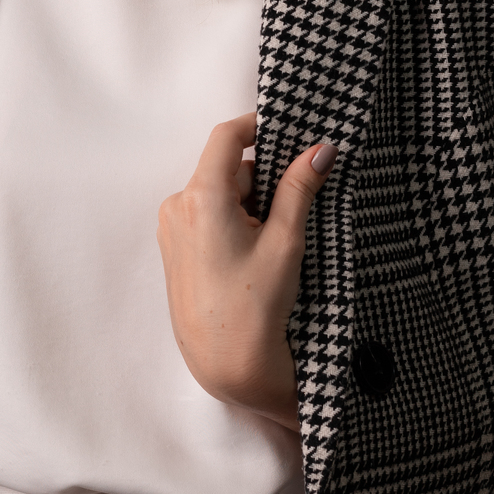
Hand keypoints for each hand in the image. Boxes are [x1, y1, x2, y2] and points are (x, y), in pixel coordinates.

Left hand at [156, 112, 337, 431]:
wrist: (227, 367)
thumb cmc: (255, 308)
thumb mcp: (285, 242)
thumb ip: (299, 188)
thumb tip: (320, 149)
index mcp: (200, 197)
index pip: (227, 137)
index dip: (257, 127)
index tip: (287, 130)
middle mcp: (178, 206)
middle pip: (226, 169)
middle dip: (262, 180)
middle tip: (294, 207)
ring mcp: (173, 230)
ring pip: (219, 195)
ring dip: (250, 205)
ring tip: (277, 243)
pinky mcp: (176, 250)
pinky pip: (207, 217)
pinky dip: (234, 222)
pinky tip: (256, 256)